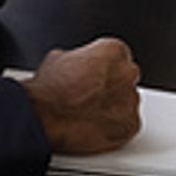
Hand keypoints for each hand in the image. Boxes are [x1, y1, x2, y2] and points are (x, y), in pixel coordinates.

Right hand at [20, 37, 140, 153]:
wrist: (45, 119)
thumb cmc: (49, 90)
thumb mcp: (58, 58)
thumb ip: (79, 59)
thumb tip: (79, 65)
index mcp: (113, 50)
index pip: (117, 54)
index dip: (102, 65)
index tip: (93, 72)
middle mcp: (127, 73)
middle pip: (125, 76)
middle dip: (111, 83)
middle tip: (91, 91)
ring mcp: (131, 101)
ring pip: (127, 101)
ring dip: (114, 104)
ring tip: (89, 110)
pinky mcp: (131, 125)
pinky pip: (128, 123)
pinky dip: (115, 125)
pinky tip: (94, 123)